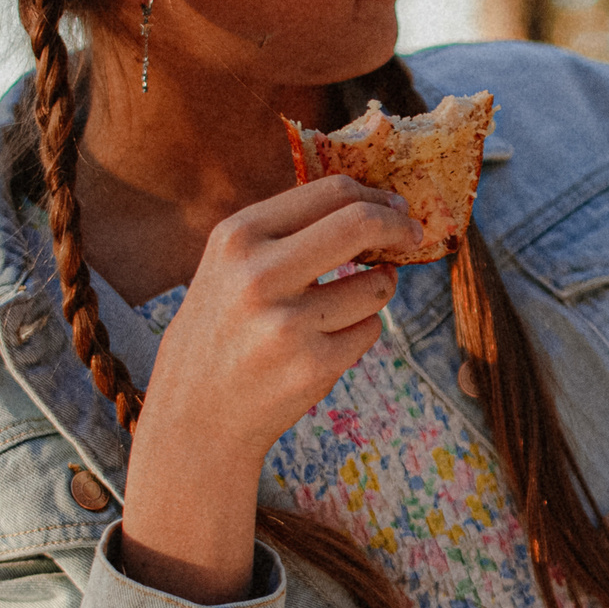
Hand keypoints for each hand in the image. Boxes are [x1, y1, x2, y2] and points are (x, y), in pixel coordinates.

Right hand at [117, 175, 419, 602]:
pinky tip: (322, 347)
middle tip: (413, 236)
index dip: (375, 196)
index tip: (395, 207)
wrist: (195, 417)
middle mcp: (259, 275)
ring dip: (374, 293)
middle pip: (362, 224)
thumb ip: (288, 231)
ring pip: (376, 287)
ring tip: (339, 310)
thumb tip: (373, 204)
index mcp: (237, 236)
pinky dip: (358, 334)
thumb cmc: (222, 331)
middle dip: (400, 227)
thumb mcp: (230, 266)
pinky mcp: (314, 365)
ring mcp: (288, 323)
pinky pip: (369, 331)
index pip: (330, 191)